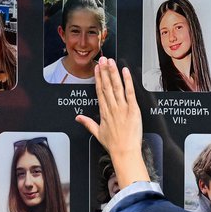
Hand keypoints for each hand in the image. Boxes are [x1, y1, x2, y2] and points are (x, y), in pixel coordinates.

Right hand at [76, 57, 149, 188]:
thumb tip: (78, 118)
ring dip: (113, 73)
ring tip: (111, 62)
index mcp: (104, 112)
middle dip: (104, 71)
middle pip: (107, 86)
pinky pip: (130, 92)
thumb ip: (88, 123)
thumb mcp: (97, 133)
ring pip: (117, 87)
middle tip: (103, 59)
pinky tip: (125, 71)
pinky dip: (128, 81)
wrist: (124, 152)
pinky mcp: (133, 110)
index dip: (98, 78)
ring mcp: (122, 108)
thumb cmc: (114, 145)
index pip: (100, 91)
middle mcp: (112, 108)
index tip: (97, 68)